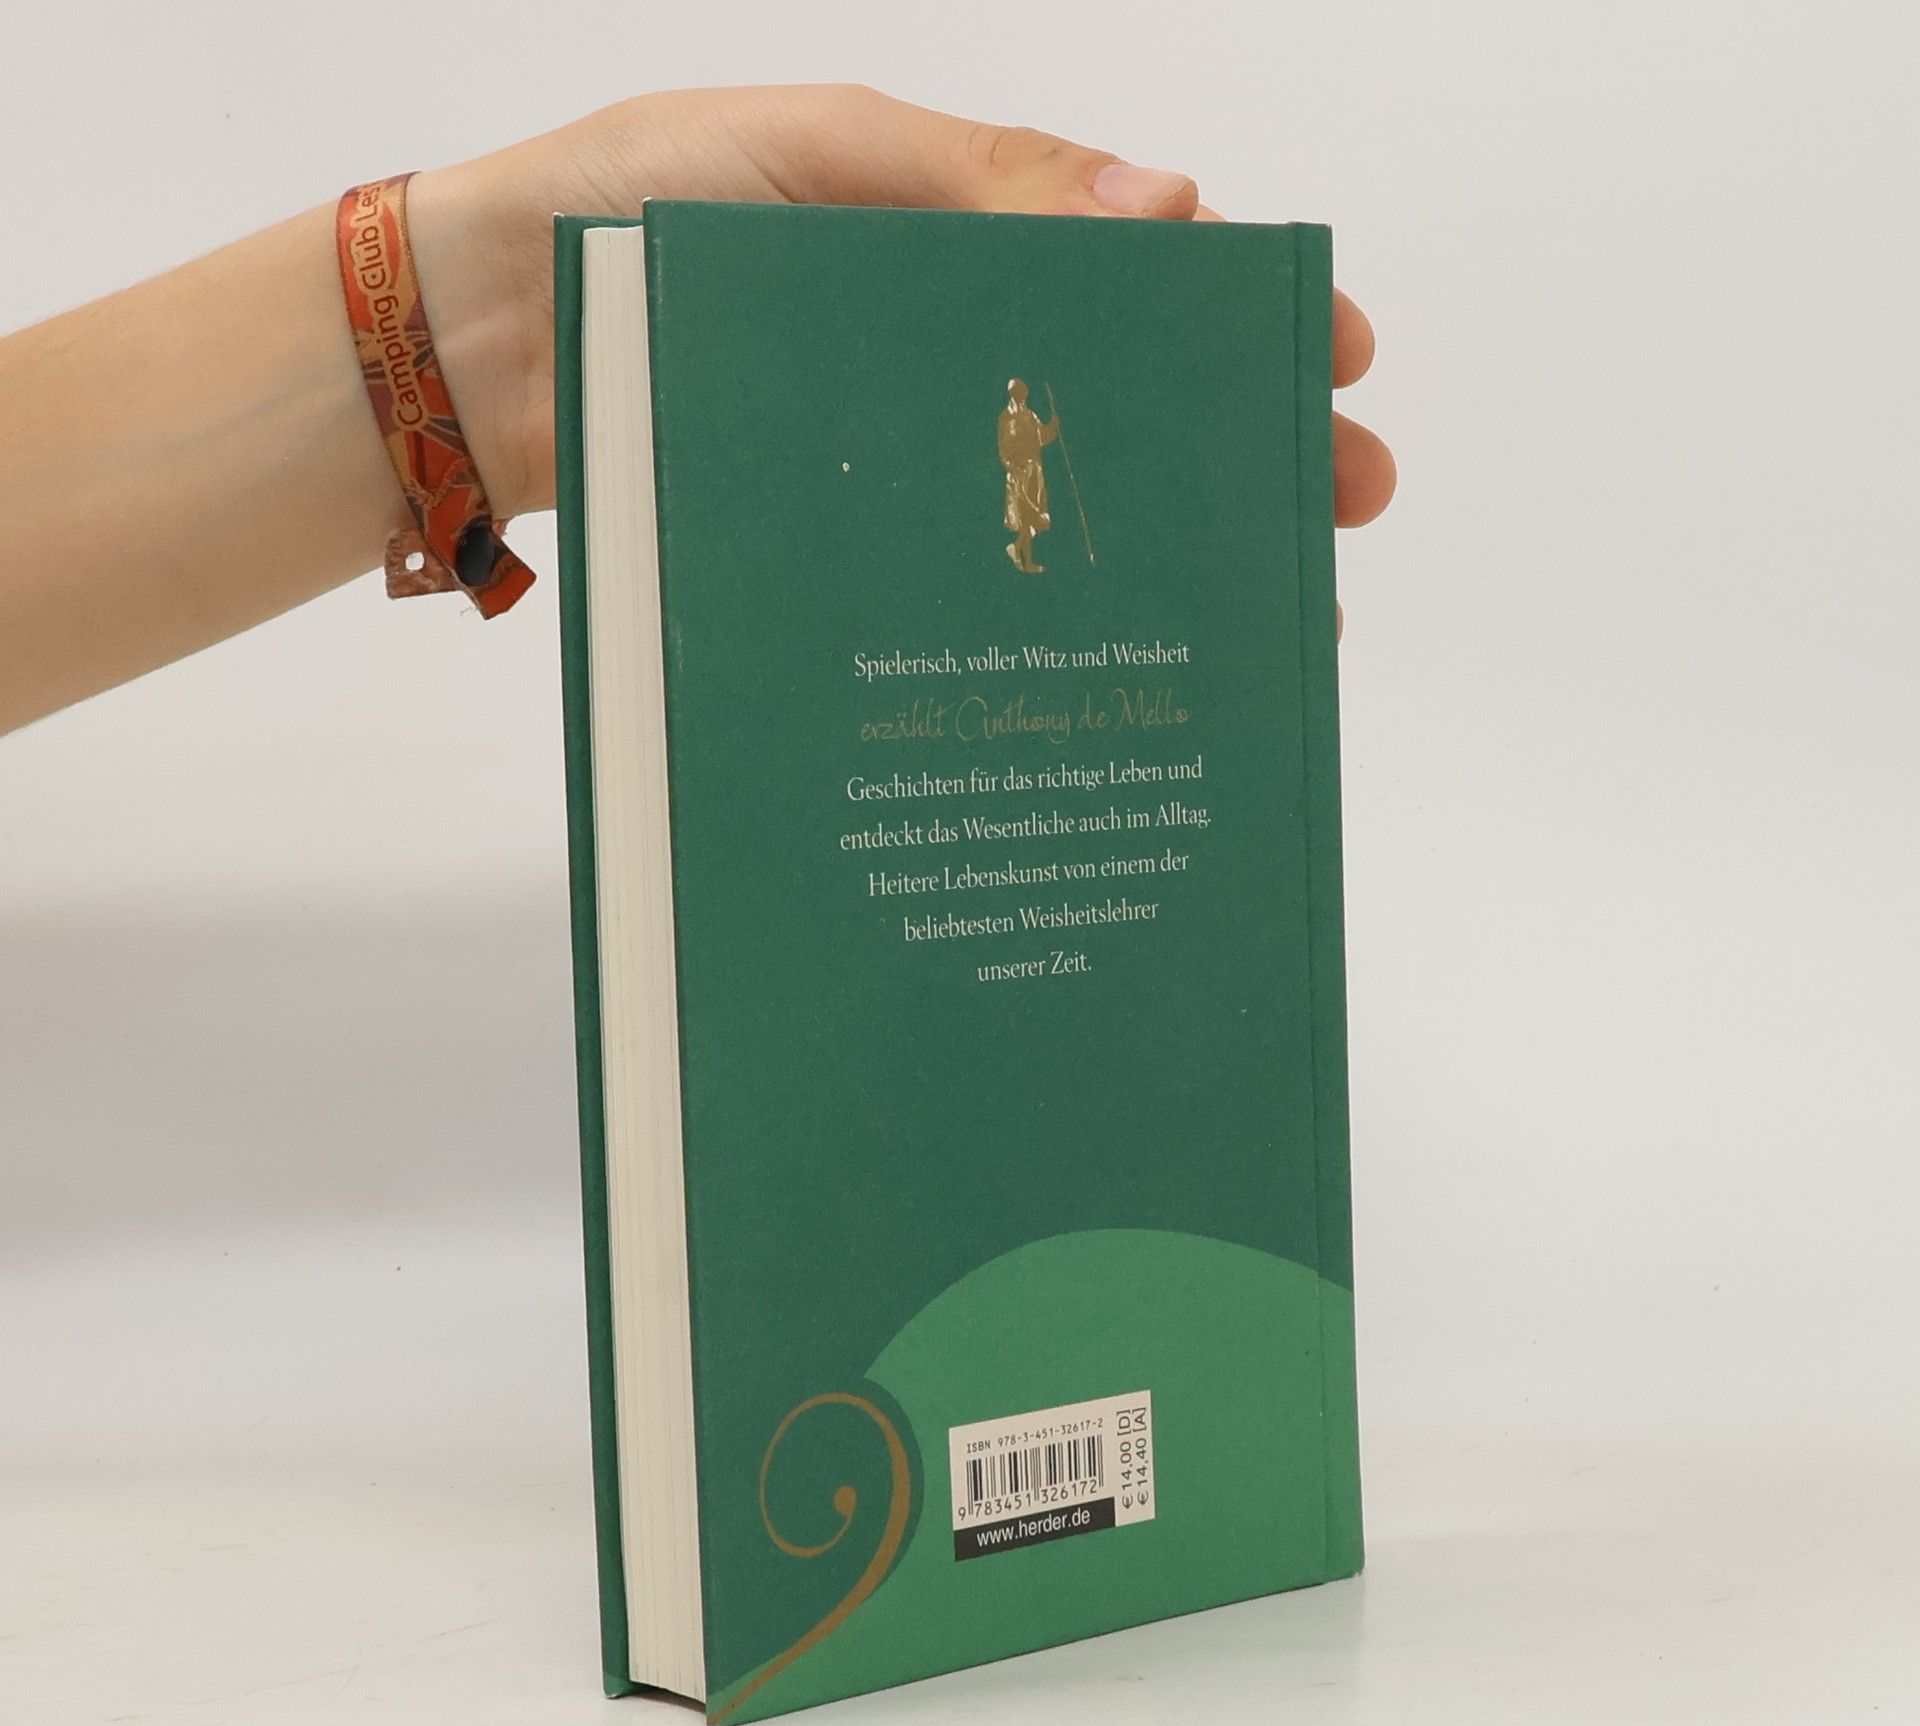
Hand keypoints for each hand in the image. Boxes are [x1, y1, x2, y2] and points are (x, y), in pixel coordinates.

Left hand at [407, 86, 1394, 528]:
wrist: (468, 346)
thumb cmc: (620, 214)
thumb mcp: (810, 159)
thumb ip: (976, 182)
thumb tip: (1167, 203)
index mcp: (944, 232)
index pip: (1127, 269)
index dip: (1232, 314)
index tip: (1333, 357)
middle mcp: (929, 351)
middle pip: (1113, 398)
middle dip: (1232, 444)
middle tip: (1337, 497)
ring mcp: (885, 454)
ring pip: (1047, 499)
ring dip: (1154, 542)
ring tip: (1256, 598)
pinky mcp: (833, 540)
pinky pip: (952, 567)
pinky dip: (1031, 602)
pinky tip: (1101, 647)